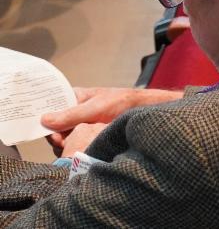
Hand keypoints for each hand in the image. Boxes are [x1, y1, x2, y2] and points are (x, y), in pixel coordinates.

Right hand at [42, 87, 181, 151]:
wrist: (142, 112)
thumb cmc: (121, 102)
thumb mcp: (94, 107)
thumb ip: (70, 115)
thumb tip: (44, 120)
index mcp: (73, 98)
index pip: (50, 108)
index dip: (44, 118)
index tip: (43, 128)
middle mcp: (74, 112)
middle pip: (55, 127)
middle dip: (55, 135)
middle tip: (61, 141)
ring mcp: (81, 126)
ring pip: (63, 139)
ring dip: (64, 145)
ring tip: (70, 147)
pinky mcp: (88, 137)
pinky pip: (74, 145)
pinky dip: (73, 149)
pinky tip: (76, 152)